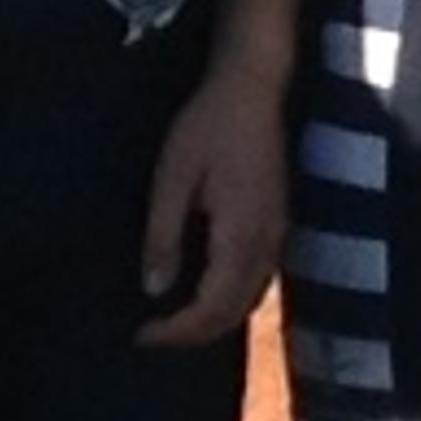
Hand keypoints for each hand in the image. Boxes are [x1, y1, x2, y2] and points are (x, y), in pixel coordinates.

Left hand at [136, 58, 288, 347]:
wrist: (254, 86)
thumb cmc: (208, 126)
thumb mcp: (173, 178)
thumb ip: (164, 236)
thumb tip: (154, 290)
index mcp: (240, 235)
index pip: (210, 308)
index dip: (176, 332)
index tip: (141, 335)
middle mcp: (267, 241)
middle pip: (234, 312)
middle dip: (193, 334)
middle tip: (153, 335)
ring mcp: (278, 231)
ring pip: (251, 299)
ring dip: (215, 319)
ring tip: (178, 321)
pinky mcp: (279, 219)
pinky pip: (260, 278)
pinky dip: (233, 299)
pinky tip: (209, 288)